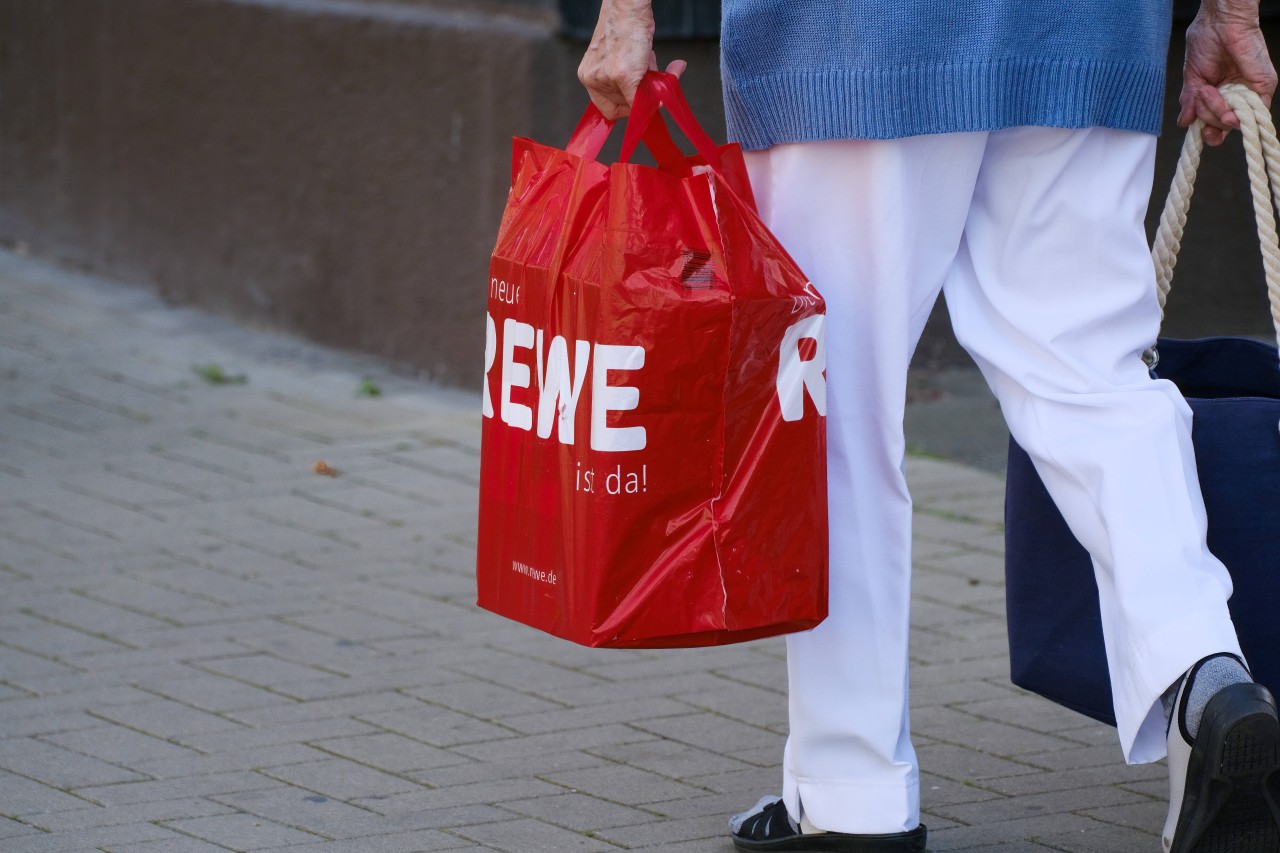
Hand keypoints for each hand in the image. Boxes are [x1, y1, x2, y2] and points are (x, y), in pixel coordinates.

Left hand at [578, 0, 685, 119]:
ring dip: (654, 87)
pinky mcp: (622, 75)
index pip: (607, 107)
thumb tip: (651, 101)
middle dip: (643, 95)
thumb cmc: (626, 27)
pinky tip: (673, 71)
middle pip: (623, 106)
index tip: (642, 100)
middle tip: (656, 79)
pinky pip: (640, 100)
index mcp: (589, 75)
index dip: (627, 107)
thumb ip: (629, 82)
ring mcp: (606, 78)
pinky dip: (659, 94)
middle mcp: (593, 78)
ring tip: (657, 65)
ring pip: (634, 102)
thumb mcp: (621, 58)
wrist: (629, 6)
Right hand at [1180, 0, 1276, 144]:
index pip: (1215, 122)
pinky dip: (1234, 110)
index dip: (1207, 130)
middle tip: (1202, 96)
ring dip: (1217, 112)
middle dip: (1208, 118)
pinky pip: (1252, 113)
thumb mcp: (1192, 77)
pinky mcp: (1263, 87)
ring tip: (1209, 90)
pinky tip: (1225, 96)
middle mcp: (1236, 96)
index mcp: (1219, 94)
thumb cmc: (1206, 41)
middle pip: (1222, 125)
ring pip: (1234, 122)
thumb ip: (1191, 102)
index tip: (1198, 129)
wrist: (1221, 23)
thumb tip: (1184, 122)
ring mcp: (1250, 93)